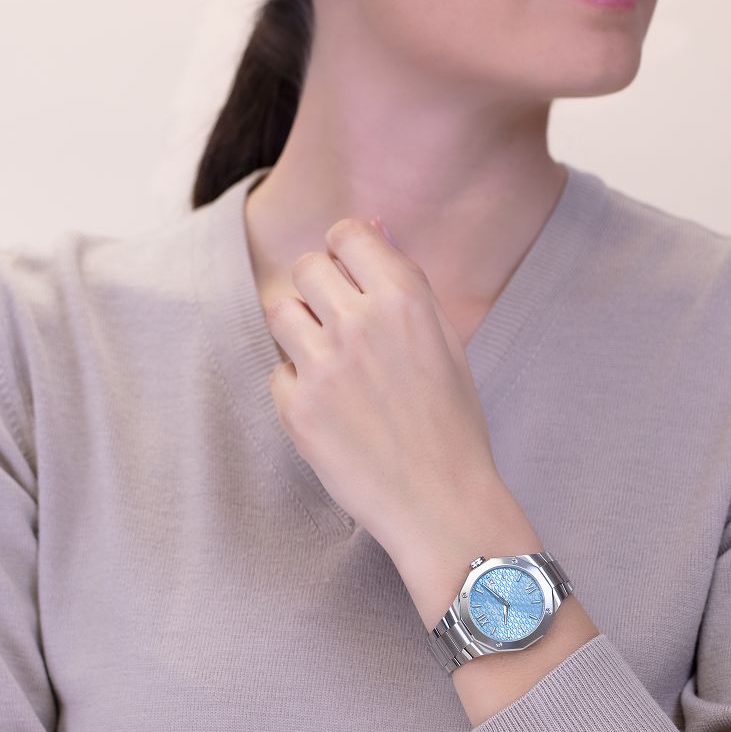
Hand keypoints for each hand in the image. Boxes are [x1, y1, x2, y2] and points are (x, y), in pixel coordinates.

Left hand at [265, 216, 499, 555]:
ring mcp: (323, 367)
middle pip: (305, 268)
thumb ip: (405, 283)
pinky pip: (279, 371)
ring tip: (329, 361)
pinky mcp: (296, 409)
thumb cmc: (451, 423)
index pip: (346, 234)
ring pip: (279, 310)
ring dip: (300, 328)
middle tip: (339, 323)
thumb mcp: (445, 342)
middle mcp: (359, 324)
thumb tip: (371, 228)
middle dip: (319, 288)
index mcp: (404, 300)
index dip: (345, 252)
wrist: (441, 502)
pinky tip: (331, 409)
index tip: (350, 276)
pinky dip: (298, 385)